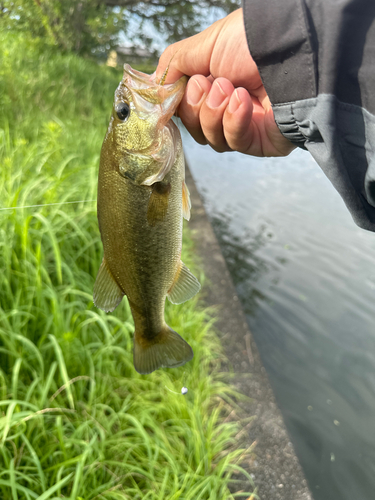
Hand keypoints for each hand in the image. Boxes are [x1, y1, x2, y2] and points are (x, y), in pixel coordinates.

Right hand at [156, 8, 294, 156]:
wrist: (290, 50)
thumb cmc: (249, 42)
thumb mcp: (202, 46)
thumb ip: (174, 66)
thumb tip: (154, 87)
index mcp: (214, 87)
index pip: (185, 110)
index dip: (178, 105)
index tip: (174, 93)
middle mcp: (228, 109)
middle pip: (195, 129)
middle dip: (196, 107)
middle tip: (208, 84)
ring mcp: (245, 127)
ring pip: (211, 139)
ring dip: (214, 113)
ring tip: (229, 88)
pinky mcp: (261, 142)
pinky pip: (235, 142)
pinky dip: (234, 122)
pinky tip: (242, 101)